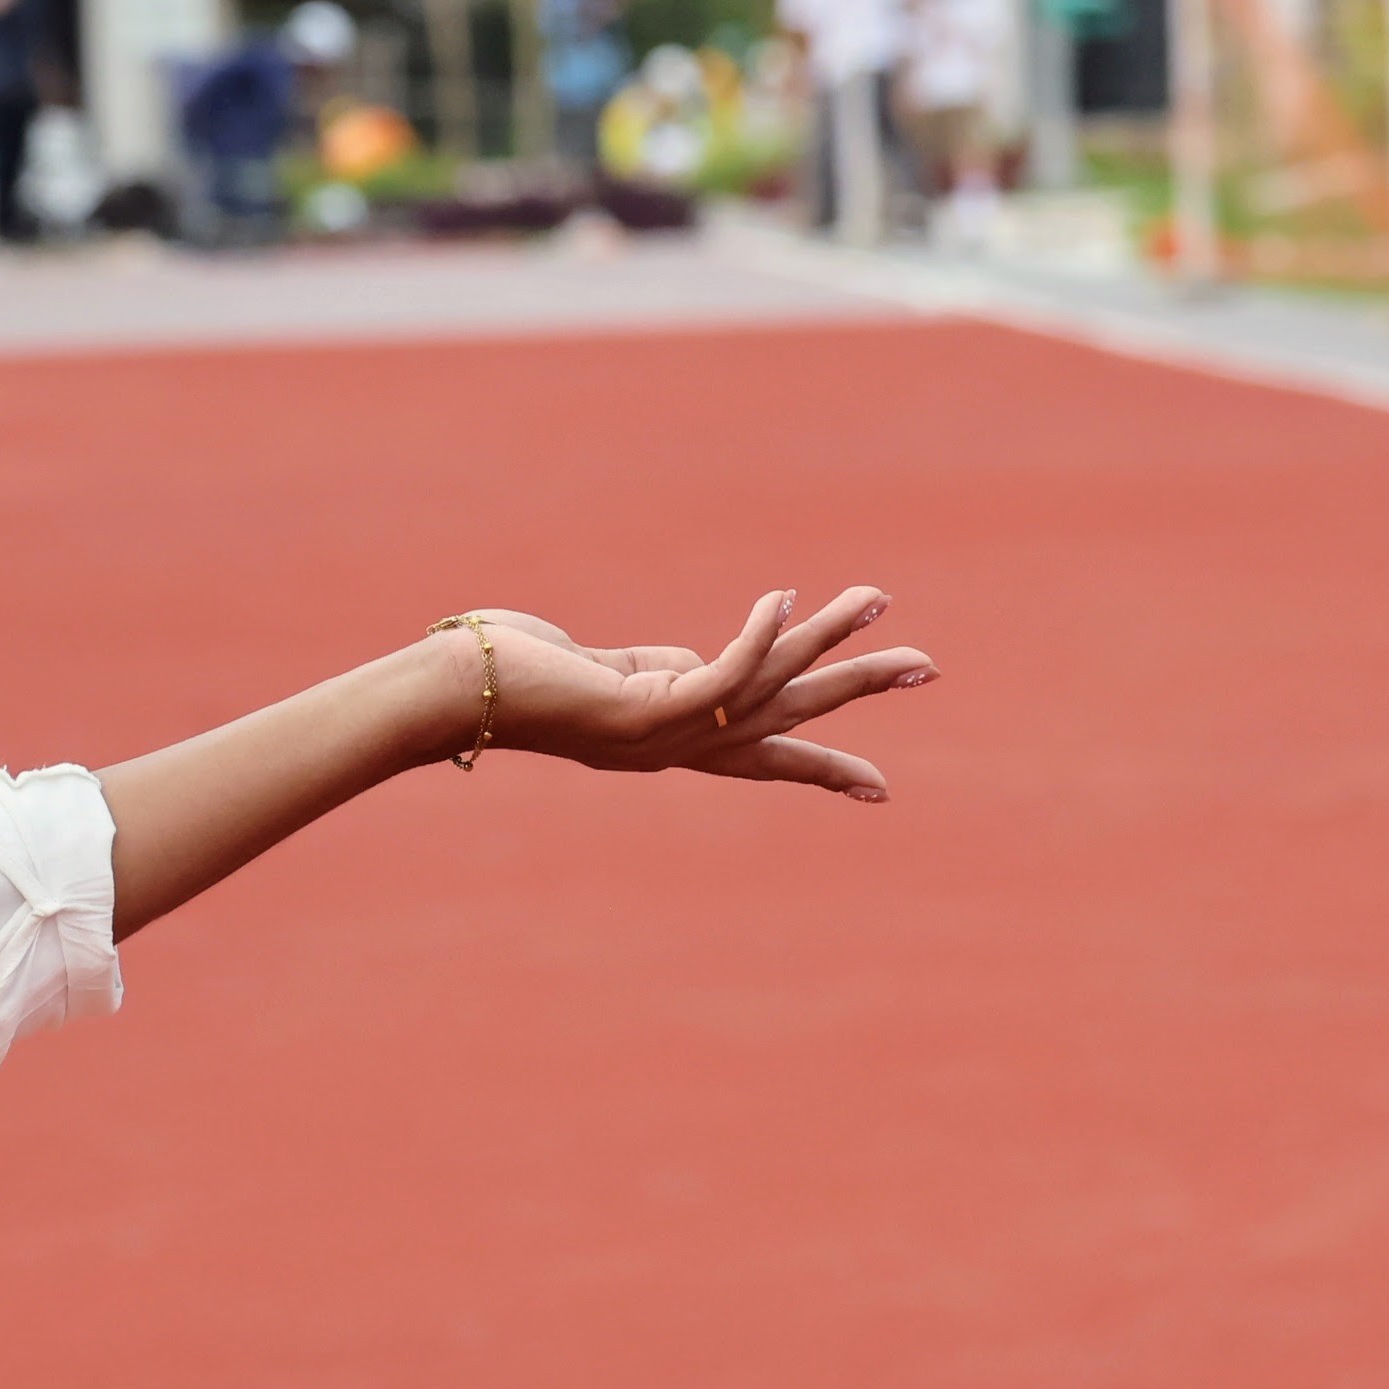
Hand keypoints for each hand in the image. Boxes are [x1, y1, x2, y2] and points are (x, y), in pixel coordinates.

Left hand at [451, 588, 934, 800]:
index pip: (765, 756)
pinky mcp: (646, 708)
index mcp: (675, 738)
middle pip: (789, 716)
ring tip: (875, 599)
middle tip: (928, 667)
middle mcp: (678, 744)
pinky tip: (784, 598)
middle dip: (858, 688)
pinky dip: (758, 638)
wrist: (460, 692)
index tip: (881, 791)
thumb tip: (679, 665)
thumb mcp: (606, 673)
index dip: (823, 769)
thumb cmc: (511, 674)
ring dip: (826, 641)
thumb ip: (654, 671)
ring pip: (769, 686)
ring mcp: (665, 733)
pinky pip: (722, 674)